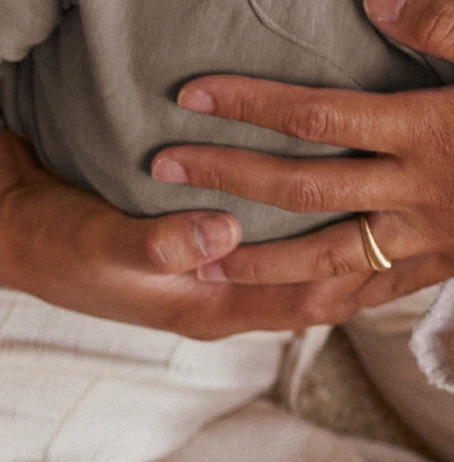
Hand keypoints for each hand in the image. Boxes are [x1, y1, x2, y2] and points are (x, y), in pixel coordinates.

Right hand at [0, 131, 399, 339]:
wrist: (17, 237)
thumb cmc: (58, 247)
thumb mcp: (101, 244)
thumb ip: (157, 243)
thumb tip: (222, 234)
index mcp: (204, 307)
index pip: (308, 305)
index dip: (370, 284)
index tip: (424, 256)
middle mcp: (220, 299)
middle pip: (324, 294)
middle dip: (384, 273)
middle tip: (448, 241)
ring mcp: (215, 278)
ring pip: (309, 274)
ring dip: (363, 253)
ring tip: (419, 226)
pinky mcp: (208, 253)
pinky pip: (284, 251)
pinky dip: (325, 234)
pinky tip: (354, 207)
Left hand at [149, 0, 453, 308]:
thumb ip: (447, 23)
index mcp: (433, 130)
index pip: (319, 117)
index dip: (251, 106)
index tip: (192, 96)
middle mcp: (420, 192)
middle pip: (299, 188)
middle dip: (225, 177)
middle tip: (159, 166)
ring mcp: (430, 238)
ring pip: (324, 257)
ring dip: (255, 260)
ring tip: (194, 260)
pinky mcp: (440, 267)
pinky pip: (371, 292)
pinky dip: (321, 303)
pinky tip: (275, 310)